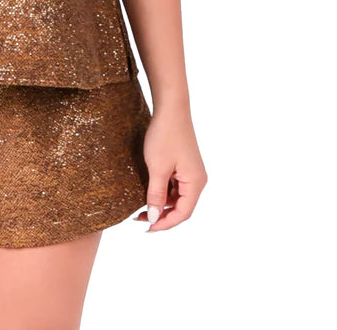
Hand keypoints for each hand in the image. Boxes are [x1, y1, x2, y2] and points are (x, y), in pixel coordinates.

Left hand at [135, 106, 207, 231]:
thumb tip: (153, 217)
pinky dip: (162, 191)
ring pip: (177, 197)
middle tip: (139, 219)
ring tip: (140, 207)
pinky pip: (174, 185)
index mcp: (195, 183)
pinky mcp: (183, 164)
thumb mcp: (157, 168)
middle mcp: (197, 179)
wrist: (170, 108)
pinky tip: (147, 192)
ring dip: (160, 204)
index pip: (183, 213)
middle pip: (181, 207)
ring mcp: (190, 171)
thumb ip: (155, 194)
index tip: (147, 228)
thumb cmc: (165, 136)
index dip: (165, 223)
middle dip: (161, 215)